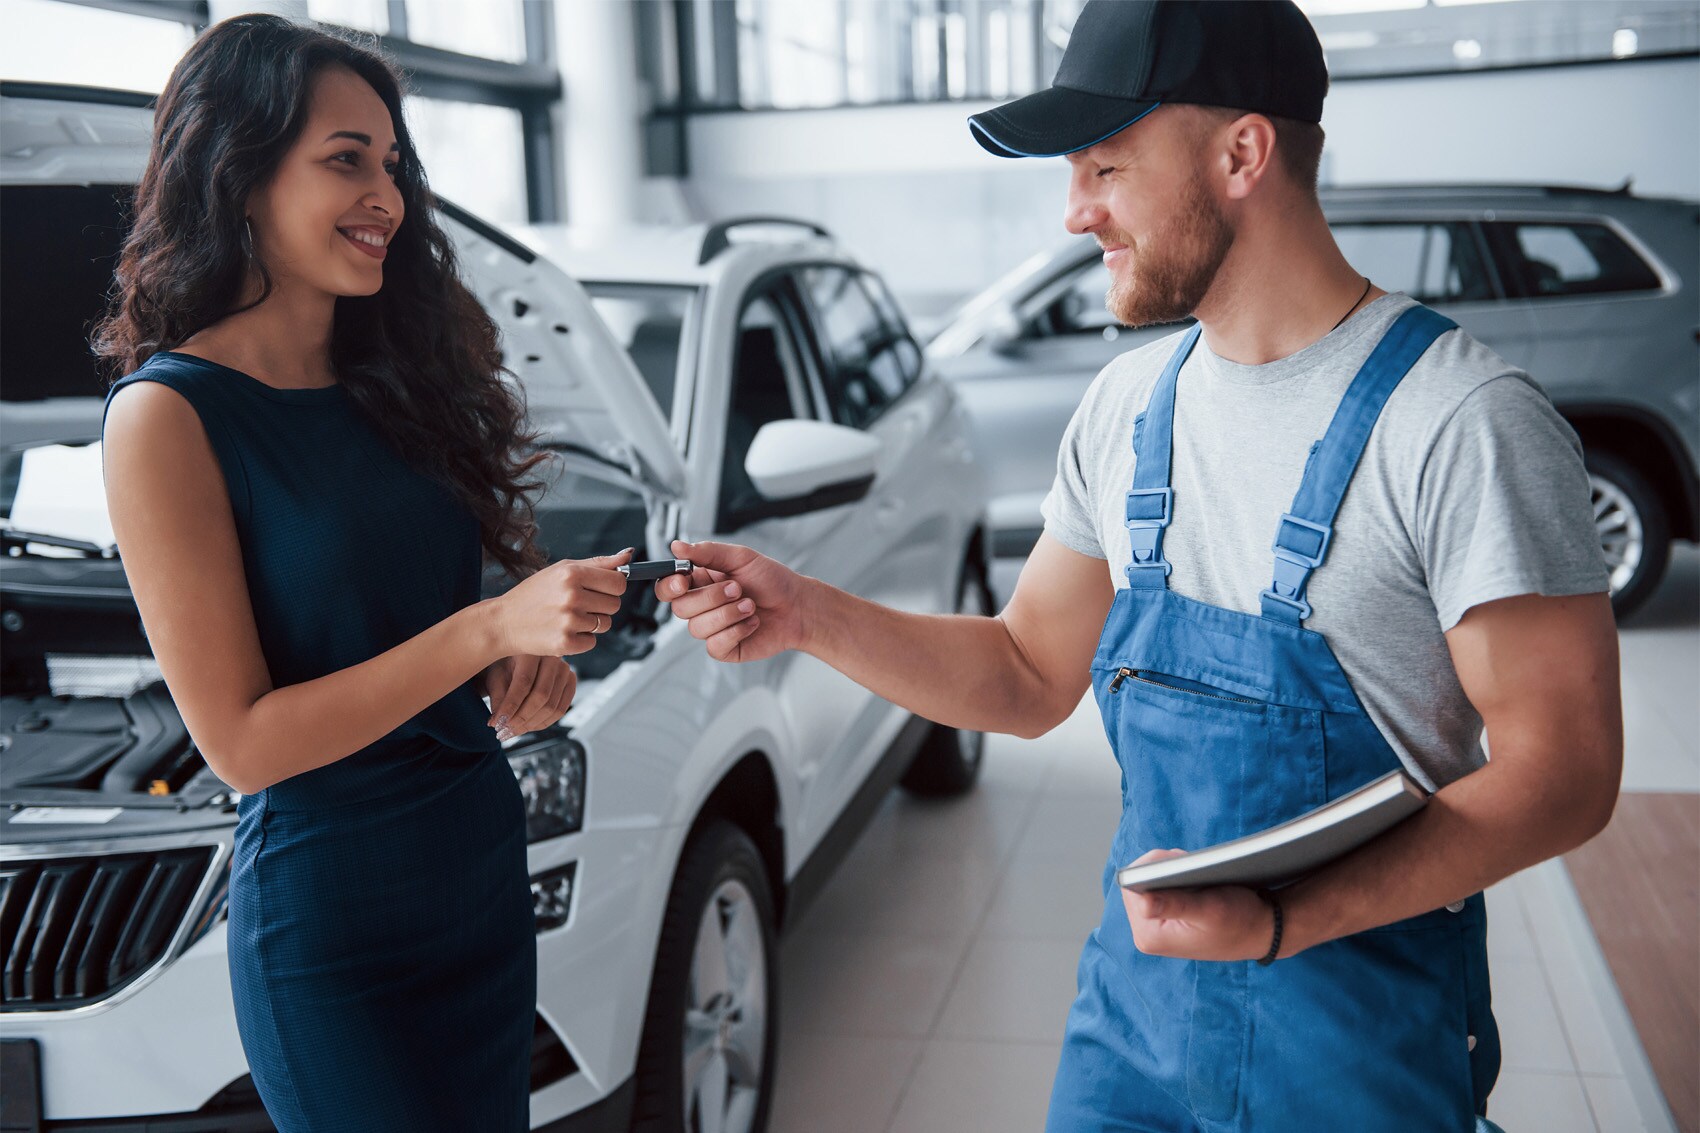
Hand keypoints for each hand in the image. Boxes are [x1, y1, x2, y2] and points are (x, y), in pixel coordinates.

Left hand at [481, 655, 576, 741]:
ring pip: (552, 706)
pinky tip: (527, 726)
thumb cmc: (503, 666)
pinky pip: (561, 710)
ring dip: (531, 725)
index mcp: (531, 649)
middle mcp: (552, 656)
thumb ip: (498, 699)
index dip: (511, 706)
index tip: (497, 724)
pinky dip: (543, 723)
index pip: (524, 682)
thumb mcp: (495, 678)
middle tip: (504, 732)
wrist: (516, 659)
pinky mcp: (570, 682)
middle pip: (541, 696)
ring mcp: (565, 669)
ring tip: (512, 732)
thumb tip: (498, 723)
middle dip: (521, 719)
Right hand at [493, 549, 630, 657]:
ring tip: (568, 617)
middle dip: (602, 605)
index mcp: (571, 573)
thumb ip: (598, 563)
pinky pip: (592, 641)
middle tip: (580, 604)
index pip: (618, 582)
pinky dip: (581, 639)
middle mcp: (571, 596)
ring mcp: (569, 621)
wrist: (503, 622)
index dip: (614, 587)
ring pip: (605, 624)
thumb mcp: (562, 569)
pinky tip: (562, 630)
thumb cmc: (534, 594)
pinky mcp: (565, 642)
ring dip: (592, 623)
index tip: (602, 589)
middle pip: (615, 604)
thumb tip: (627, 557)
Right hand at [653, 539, 804, 662]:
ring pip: (697, 628)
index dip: (670, 586)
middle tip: (738, 589)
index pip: (668, 587)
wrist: (798, 607)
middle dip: (712, 598)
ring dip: (728, 614)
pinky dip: (736, 632)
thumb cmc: (772, 580)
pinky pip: (714, 645)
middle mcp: (702, 606)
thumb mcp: (741, 557)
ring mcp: (712, 628)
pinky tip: (752, 623)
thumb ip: (707, 552)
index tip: (684, 581)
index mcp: (701, 582)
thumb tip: (677, 546)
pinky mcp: (724, 647)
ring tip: (750, 606)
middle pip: (680, 608)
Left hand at [1120, 849, 1274, 961]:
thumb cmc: (1241, 922)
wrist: (1263, 931)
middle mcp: (1146, 933)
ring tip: (1198, 879)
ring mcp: (1155, 926)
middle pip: (1140, 881)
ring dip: (1173, 871)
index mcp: (1149, 936)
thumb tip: (1143, 901)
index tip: (1182, 865)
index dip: (1155, 867)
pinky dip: (1178, 878)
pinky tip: (1198, 883)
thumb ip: (1176, 904)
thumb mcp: (1209, 909)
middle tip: (1193, 871)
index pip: (1132, 886)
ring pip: (1151, 881)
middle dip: (1164, 868)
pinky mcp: (1167, 918)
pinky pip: (1162, 886)